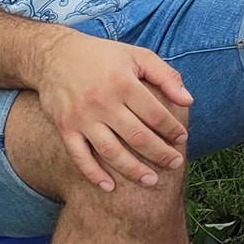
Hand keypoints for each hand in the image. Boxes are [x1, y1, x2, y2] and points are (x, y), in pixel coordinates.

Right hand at [33, 30, 193, 192]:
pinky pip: (80, 157)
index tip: (183, 139)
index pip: (154, 113)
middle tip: (176, 164)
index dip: (172, 129)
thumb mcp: (138, 56)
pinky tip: (109, 187)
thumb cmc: (103, 56)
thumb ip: (166, 76)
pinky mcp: (65, 128)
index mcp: (123, 83)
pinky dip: (93, 174)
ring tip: (151, 181)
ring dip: (132, 170)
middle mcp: (102, 102)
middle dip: (160, 153)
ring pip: (111, 151)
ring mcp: (82, 118)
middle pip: (137, 136)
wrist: (54, 56)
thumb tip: (188, 101)